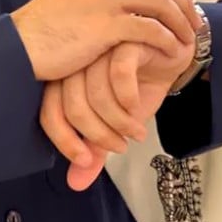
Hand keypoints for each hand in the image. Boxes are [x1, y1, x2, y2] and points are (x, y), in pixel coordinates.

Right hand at [11, 0, 198, 81]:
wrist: (19, 45)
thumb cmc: (43, 28)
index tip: (185, 2)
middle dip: (185, 3)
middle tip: (195, 23)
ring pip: (161, 2)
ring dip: (181, 22)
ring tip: (188, 40)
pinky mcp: (106, 24)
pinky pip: (150, 28)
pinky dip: (166, 40)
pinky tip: (170, 52)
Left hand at [40, 35, 195, 190]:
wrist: (171, 56)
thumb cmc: (140, 84)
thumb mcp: (117, 122)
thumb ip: (96, 149)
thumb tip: (75, 184)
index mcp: (67, 77)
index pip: (50, 113)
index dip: (65, 142)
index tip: (86, 161)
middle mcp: (78, 61)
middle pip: (74, 107)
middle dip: (100, 136)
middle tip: (121, 146)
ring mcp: (100, 47)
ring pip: (97, 94)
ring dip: (120, 123)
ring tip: (136, 132)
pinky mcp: (124, 37)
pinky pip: (119, 74)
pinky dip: (129, 99)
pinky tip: (139, 107)